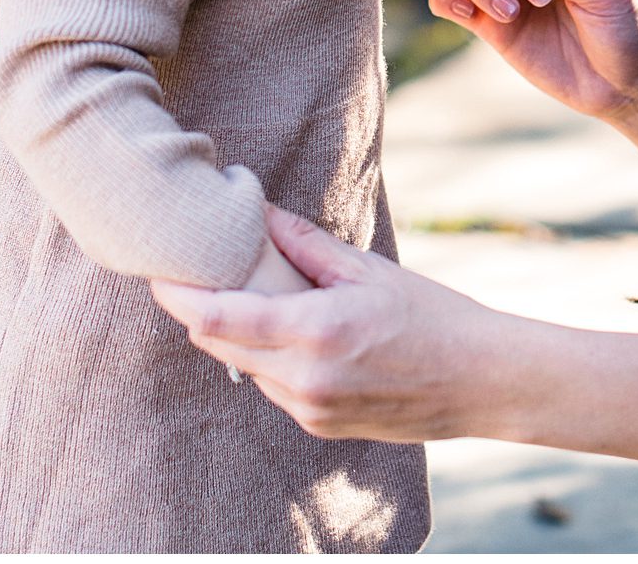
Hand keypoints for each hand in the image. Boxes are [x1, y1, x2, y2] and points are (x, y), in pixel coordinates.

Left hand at [150, 203, 510, 442]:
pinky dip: (271, 357)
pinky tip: (296, 332)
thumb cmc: (433, 317)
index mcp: (315, 332)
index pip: (216, 319)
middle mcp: (303, 380)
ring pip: (245, 367)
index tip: (156, 271)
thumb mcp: (368, 270)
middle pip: (218, 345)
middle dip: (200, 310)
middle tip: (192, 271)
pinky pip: (274, 386)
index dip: (177, 296)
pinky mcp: (317, 425)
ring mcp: (308, 409)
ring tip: (254, 295)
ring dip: (239, 334)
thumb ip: (304, 245)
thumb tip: (258, 212)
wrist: (481, 383)